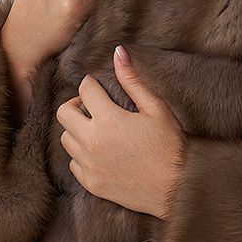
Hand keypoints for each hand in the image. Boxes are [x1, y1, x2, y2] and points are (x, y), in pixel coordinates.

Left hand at [55, 46, 187, 219]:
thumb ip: (133, 81)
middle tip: (94, 108)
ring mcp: (90, 164)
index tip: (100, 89)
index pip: (85, 89)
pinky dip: (81, 155)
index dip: (93, 84)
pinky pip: (73, 163)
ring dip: (77, 130)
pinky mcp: (91, 183)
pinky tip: (100, 153)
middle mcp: (93, 142)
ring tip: (97, 130)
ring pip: (66, 138)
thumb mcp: (156, 109)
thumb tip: (118, 52)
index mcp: (109, 119)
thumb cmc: (171, 147)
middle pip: (64, 113)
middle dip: (77, 105)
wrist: (176, 188)